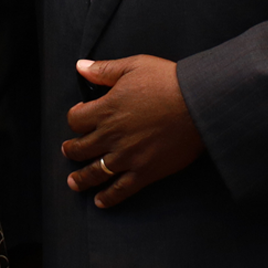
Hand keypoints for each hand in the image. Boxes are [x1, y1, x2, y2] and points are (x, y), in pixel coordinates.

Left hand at [62, 54, 201, 209]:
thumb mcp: (134, 66)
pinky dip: (108, 197)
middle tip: (69, 151)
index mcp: (106, 110)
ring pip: (95, 172)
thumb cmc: (168, 82)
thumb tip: (81, 68)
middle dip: (71, 150)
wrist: (198, 103)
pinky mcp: (145, 172)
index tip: (79, 118)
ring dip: (81, 178)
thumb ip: (104, 70)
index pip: (75, 120)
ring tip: (74, 182)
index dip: (75, 118)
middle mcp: (111, 136)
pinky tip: (100, 201)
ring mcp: (127, 156)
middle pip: (80, 148)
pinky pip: (120, 189)